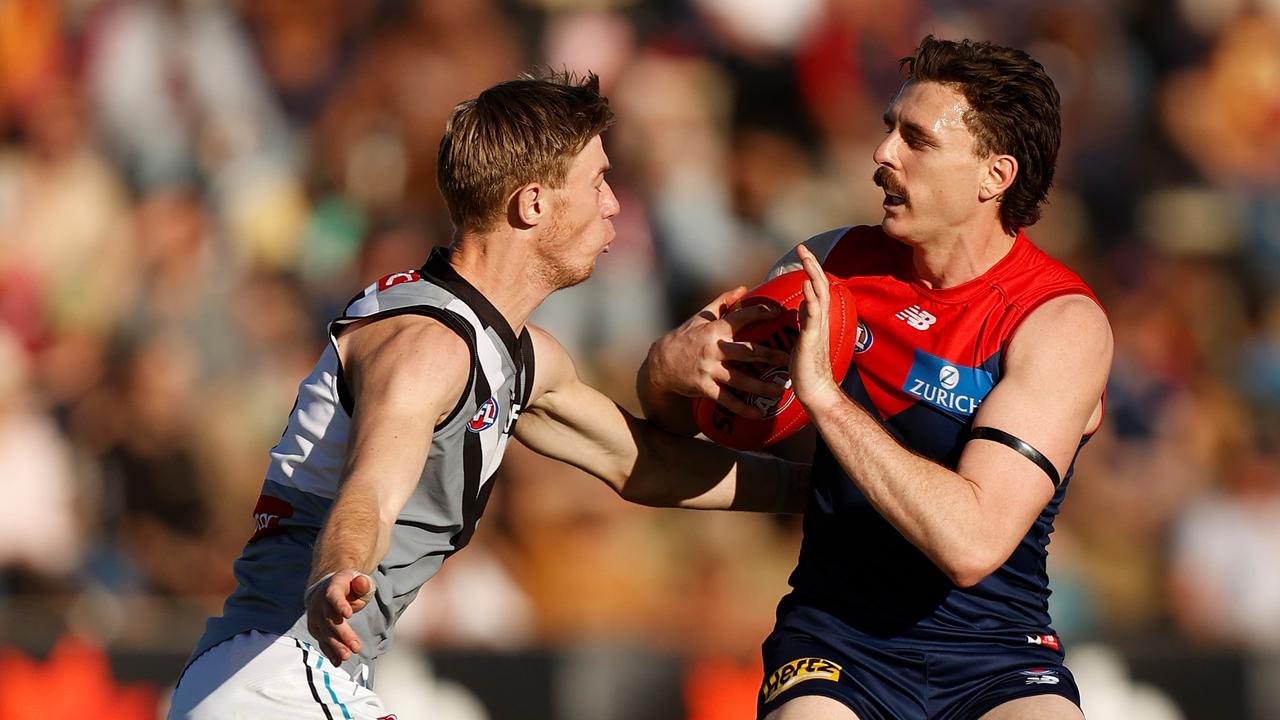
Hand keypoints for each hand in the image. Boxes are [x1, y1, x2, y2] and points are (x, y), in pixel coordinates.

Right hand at [305, 569, 375, 665]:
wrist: (325, 589)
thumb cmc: (346, 586)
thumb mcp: (356, 580)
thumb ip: (362, 583)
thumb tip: (362, 583)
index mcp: (331, 589)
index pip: (334, 597)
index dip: (340, 605)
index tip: (348, 614)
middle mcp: (320, 604)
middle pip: (330, 620)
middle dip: (343, 635)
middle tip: (355, 647)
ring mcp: (316, 618)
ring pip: (325, 634)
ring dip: (336, 646)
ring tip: (347, 656)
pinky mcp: (316, 630)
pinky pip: (322, 642)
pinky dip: (330, 652)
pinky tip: (337, 662)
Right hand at [645, 286, 791, 417]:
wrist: (660, 364)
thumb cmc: (684, 337)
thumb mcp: (700, 317)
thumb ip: (722, 302)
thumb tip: (744, 288)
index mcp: (715, 330)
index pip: (741, 317)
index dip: (760, 313)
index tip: (779, 313)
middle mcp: (714, 349)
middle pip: (747, 352)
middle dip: (770, 355)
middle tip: (790, 359)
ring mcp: (709, 370)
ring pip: (740, 380)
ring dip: (762, 386)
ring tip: (781, 390)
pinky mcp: (704, 387)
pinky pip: (727, 400)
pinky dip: (743, 408)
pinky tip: (758, 414)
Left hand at [792, 245, 843, 412]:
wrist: (815, 390)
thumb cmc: (807, 369)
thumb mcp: (803, 338)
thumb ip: (804, 321)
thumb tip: (801, 306)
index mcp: (817, 319)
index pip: (817, 288)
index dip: (811, 270)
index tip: (802, 254)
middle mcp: (821, 320)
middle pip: (820, 285)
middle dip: (812, 265)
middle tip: (802, 247)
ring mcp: (818, 328)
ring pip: (819, 294)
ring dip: (812, 274)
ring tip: (805, 257)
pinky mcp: (812, 338)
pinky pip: (812, 314)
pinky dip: (810, 297)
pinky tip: (805, 284)